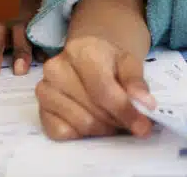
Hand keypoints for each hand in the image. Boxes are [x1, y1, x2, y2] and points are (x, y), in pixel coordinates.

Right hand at [35, 36, 154, 140]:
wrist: (88, 54)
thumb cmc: (109, 60)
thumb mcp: (129, 62)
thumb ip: (137, 82)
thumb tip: (146, 104)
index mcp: (81, 52)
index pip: (104, 90)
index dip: (125, 111)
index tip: (143, 126)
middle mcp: (56, 69)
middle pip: (93, 110)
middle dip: (117, 122)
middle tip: (131, 123)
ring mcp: (44, 90)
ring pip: (80, 124)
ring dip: (103, 129)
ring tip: (114, 120)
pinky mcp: (40, 109)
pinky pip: (61, 133)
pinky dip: (82, 134)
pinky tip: (93, 121)